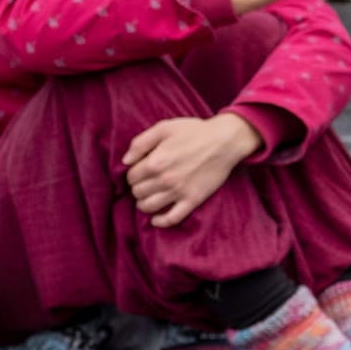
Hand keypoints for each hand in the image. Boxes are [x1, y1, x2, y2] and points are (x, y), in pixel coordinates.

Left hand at [125, 114, 261, 227]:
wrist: (225, 141)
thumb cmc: (194, 131)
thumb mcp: (164, 127)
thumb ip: (140, 142)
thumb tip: (125, 161)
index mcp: (155, 161)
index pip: (131, 177)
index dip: (133, 174)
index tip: (140, 171)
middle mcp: (164, 179)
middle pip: (138, 193)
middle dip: (138, 188)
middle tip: (145, 183)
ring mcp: (179, 192)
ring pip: (149, 207)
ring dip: (144, 204)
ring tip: (149, 197)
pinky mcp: (192, 200)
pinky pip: (172, 218)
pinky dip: (161, 221)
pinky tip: (156, 219)